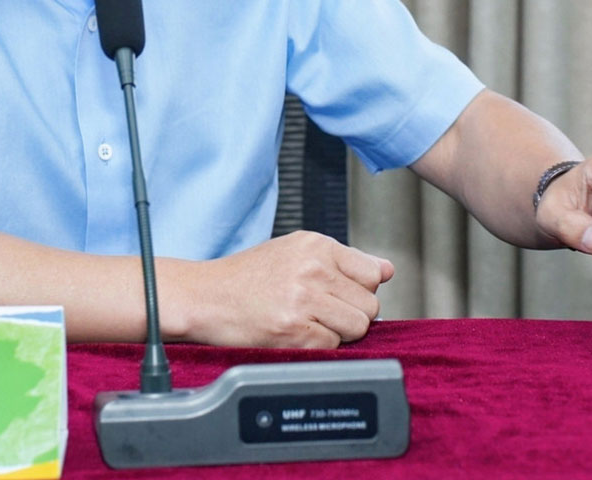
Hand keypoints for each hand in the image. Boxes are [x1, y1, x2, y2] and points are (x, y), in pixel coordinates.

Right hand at [166, 231, 393, 347]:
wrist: (204, 296)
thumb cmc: (246, 277)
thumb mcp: (294, 252)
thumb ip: (343, 260)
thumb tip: (387, 270)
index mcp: (316, 244)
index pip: (373, 274)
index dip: (358, 290)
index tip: (336, 294)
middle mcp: (313, 268)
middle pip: (370, 305)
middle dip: (349, 314)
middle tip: (317, 311)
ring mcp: (304, 299)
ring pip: (358, 328)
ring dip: (337, 332)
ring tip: (306, 322)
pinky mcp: (294, 330)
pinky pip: (332, 347)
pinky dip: (316, 346)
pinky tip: (292, 332)